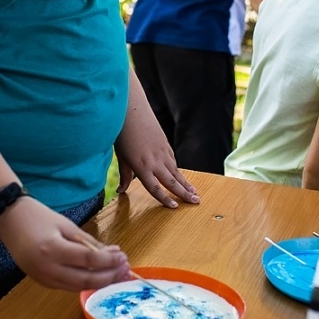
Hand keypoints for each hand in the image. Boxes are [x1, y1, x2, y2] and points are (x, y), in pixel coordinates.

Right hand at [0, 195, 130, 291]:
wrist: (9, 221)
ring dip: (100, 282)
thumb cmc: (38, 217)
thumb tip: (111, 254)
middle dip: (109, 276)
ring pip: (78, 287)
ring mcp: (43, 278)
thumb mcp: (66, 225)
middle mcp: (48, 268)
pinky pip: (68, 286)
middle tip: (125, 270)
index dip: (109, 261)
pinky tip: (98, 275)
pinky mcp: (42, 282)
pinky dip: (85, 282)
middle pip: (85, 280)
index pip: (89, 260)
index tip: (123, 257)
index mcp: (54, 250)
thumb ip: (88, 242)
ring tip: (117, 274)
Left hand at [114, 86, 199, 208]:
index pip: (155, 188)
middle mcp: (155, 161)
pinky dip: (177, 169)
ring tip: (194, 191)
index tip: (175, 207)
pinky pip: (173, 159)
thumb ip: (124, 175)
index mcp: (142, 167)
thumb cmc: (122, 134)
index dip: (165, 199)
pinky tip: (180, 174)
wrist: (132, 110)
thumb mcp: (121, 157)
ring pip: (176, 170)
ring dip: (185, 182)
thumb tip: (121, 191)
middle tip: (196, 201)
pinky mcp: (165, 143)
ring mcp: (162, 151)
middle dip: (184, 193)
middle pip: (172, 181)